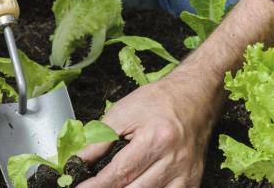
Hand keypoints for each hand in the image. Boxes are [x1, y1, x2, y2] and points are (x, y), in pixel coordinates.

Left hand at [78, 73, 220, 187]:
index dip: (96, 186)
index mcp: (156, 139)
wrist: (196, 95)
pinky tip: (136, 187)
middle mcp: (174, 160)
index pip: (120, 173)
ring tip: (114, 186)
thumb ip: (99, 139)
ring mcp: (186, 173)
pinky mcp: (193, 180)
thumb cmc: (160, 100)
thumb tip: (78, 161)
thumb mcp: (123, 112)